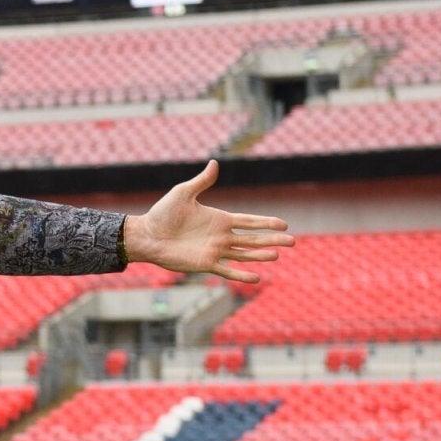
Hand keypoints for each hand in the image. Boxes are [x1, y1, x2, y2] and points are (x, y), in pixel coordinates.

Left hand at [124, 160, 291, 283]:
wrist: (147, 235)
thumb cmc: (162, 213)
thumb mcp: (183, 193)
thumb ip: (201, 182)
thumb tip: (215, 163)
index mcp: (220, 219)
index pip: (249, 221)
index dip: (266, 222)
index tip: (284, 223)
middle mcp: (221, 236)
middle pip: (253, 239)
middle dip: (272, 240)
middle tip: (293, 241)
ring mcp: (215, 251)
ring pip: (244, 254)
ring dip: (261, 255)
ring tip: (277, 256)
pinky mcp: (205, 264)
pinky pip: (227, 270)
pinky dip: (242, 274)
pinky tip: (257, 277)